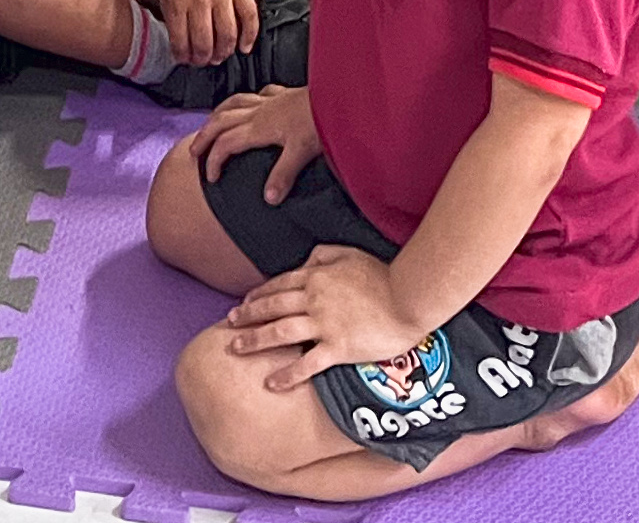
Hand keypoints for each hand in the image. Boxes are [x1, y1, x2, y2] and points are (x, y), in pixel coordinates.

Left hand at [162, 0, 259, 68]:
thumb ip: (170, 16)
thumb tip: (179, 45)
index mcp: (177, 1)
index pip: (181, 42)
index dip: (183, 57)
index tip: (185, 59)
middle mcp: (200, 0)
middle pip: (205, 43)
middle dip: (203, 59)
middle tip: (203, 60)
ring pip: (227, 35)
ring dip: (224, 52)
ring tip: (219, 55)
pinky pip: (249, 17)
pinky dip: (249, 37)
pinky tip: (243, 47)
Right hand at [198, 83, 319, 196]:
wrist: (339, 94)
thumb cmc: (321, 122)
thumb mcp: (301, 152)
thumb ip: (283, 175)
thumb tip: (268, 199)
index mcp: (259, 127)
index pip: (226, 143)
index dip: (214, 160)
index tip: (210, 178)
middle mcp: (259, 111)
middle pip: (221, 121)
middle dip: (204, 136)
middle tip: (194, 151)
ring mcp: (271, 101)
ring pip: (234, 103)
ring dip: (218, 115)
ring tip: (211, 124)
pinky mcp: (284, 94)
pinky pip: (257, 95)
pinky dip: (247, 100)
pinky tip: (251, 103)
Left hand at [227, 246, 421, 385]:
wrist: (409, 297)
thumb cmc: (384, 275)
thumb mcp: (351, 253)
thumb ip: (325, 254)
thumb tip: (308, 260)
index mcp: (317, 276)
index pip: (280, 284)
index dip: (259, 294)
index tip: (244, 303)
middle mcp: (314, 299)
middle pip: (272, 307)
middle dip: (247, 316)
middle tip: (229, 324)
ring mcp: (324, 324)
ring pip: (280, 332)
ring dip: (255, 340)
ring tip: (236, 348)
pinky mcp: (337, 348)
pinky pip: (306, 364)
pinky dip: (286, 375)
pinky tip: (270, 383)